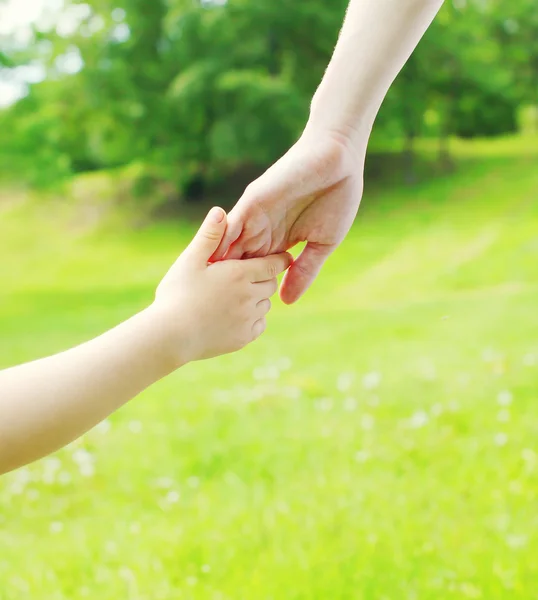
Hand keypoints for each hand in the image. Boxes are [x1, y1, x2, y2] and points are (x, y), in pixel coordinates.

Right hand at [152, 207, 291, 363]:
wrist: (169, 336)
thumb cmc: (176, 295)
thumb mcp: (190, 261)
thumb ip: (208, 236)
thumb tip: (220, 211)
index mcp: (239, 275)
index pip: (272, 265)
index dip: (279, 260)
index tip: (284, 257)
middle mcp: (249, 297)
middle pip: (270, 285)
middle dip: (264, 279)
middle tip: (251, 276)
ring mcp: (248, 320)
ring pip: (265, 306)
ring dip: (258, 299)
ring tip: (240, 296)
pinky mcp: (243, 338)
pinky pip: (258, 325)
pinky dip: (253, 320)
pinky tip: (236, 316)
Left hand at [213, 131, 364, 303]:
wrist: (339, 161)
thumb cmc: (336, 199)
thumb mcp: (322, 244)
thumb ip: (304, 271)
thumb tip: (287, 302)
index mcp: (278, 243)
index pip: (255, 273)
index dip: (244, 294)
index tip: (228, 318)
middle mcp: (262, 232)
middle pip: (235, 264)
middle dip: (221, 287)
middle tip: (202, 312)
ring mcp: (255, 218)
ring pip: (227, 248)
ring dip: (213, 270)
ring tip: (196, 295)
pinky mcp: (252, 202)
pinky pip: (230, 225)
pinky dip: (218, 244)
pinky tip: (205, 266)